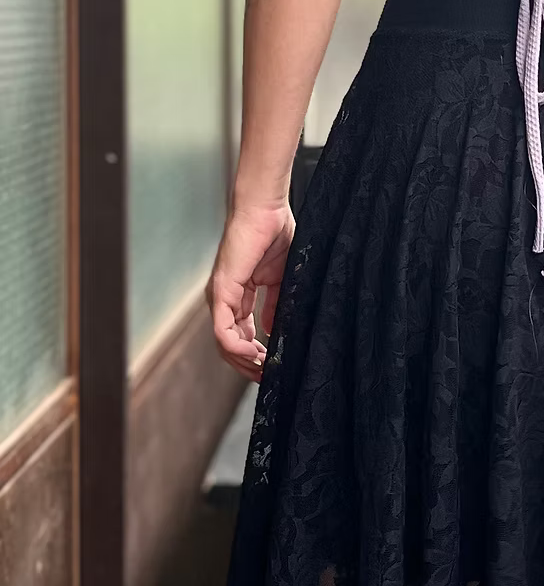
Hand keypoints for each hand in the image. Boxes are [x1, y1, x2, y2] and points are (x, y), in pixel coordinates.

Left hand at [206, 203, 295, 381]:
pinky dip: (239, 348)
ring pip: (224, 344)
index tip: (273, 367)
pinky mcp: (221, 291)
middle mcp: (224, 299)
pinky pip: (224, 331)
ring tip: (264, 370)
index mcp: (238, 295)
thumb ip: (276, 306)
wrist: (266, 209)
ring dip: (244, 362)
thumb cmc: (274, 234)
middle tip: (269, 376)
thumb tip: (275, 331)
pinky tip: (257, 354)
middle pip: (230, 345)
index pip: (240, 335)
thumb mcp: (280, 280)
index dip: (256, 355)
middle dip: (249, 365)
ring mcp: (220, 296)